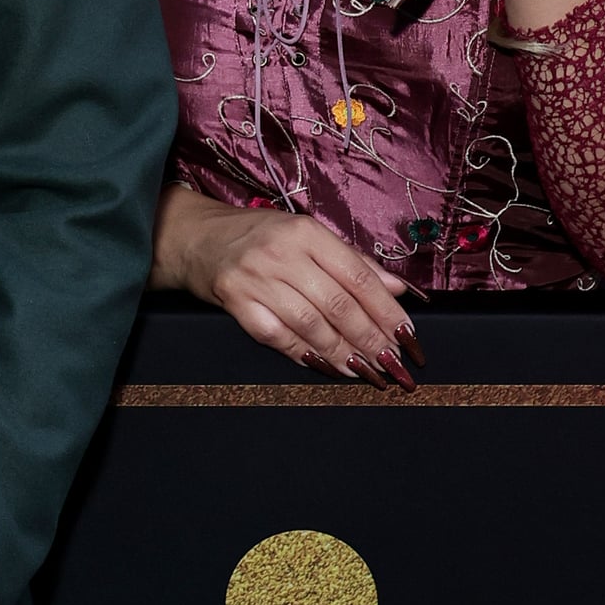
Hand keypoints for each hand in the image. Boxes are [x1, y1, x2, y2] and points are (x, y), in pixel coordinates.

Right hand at [151, 184, 417, 383]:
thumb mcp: (308, 236)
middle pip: (338, 305)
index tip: (408, 336)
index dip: (386, 310)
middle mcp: (282, 253)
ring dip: (343, 354)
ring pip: (310, 325)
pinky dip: (304, 354)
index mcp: (307, 232)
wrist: (197, 238)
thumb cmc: (259, 237)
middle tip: (394, 365)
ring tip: (368, 372)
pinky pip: (276, 335)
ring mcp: (255, 278)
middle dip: (371, 340)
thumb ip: (353, 261)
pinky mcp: (235, 301)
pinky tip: (325, 366)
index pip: (358, 276)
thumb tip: (398, 289)